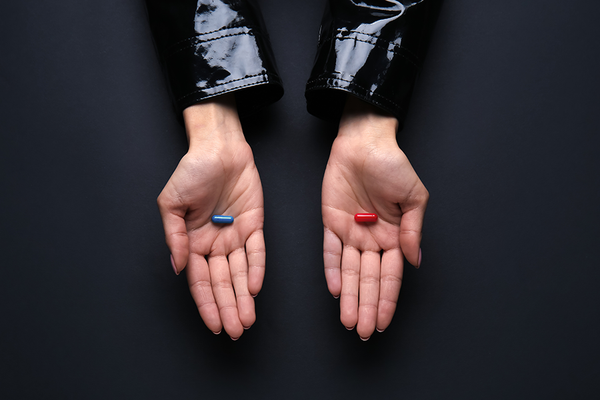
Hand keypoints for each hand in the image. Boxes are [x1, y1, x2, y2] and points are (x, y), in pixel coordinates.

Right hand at [157, 95, 264, 339]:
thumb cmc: (192, 171)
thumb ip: (175, 237)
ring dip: (243, 296)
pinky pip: (256, 251)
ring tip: (247, 319)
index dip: (207, 303)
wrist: (218, 148)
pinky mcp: (254, 224)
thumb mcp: (171, 203)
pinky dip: (256, 269)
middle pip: (222, 282)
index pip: (200, 280)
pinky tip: (255, 288)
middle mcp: (214, 243)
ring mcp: (234, 235)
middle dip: (228, 307)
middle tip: (236, 330)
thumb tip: (177, 266)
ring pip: (240, 273)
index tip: (214, 325)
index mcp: (192, 241)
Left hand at [321, 96, 428, 339]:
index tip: (382, 322)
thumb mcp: (415, 196)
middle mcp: (372, 238)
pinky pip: (329, 251)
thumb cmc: (393, 165)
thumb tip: (414, 260)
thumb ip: (413, 230)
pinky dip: (331, 270)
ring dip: (349, 296)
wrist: (365, 142)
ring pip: (349, 271)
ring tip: (348, 320)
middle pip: (369, 279)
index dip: (386, 299)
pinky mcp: (331, 222)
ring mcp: (351, 232)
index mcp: (395, 235)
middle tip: (362, 331)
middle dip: (366, 306)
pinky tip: (334, 290)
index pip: (390, 275)